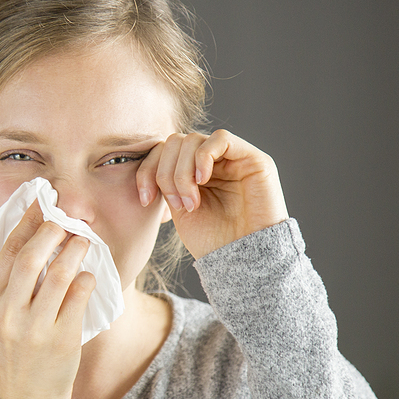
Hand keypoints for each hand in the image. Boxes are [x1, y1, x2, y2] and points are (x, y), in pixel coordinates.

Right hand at [0, 200, 95, 398]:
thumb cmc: (12, 354)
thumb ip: (7, 284)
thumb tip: (32, 236)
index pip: (7, 252)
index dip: (27, 222)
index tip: (42, 204)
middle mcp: (6, 314)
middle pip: (32, 257)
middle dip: (53, 231)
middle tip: (67, 221)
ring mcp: (34, 328)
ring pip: (59, 274)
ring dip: (75, 250)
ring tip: (83, 241)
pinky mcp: (62, 340)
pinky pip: (79, 296)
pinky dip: (85, 279)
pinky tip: (87, 274)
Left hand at [137, 130, 288, 259]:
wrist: (244, 261)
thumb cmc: (213, 241)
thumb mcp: (179, 208)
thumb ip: (167, 182)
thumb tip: (148, 162)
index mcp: (194, 172)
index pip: (163, 151)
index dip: (147, 170)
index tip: (145, 199)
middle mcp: (213, 161)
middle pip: (175, 142)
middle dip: (165, 174)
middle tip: (176, 205)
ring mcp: (233, 157)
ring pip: (192, 140)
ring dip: (182, 173)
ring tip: (190, 203)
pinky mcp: (254, 158)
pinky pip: (220, 138)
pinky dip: (203, 158)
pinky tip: (203, 181)